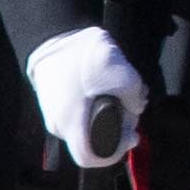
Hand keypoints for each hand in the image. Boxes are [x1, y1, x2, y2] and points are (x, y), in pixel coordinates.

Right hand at [28, 25, 148, 169]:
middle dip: (120, 128)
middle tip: (134, 109)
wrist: (53, 33)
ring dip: (113, 113)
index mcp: (70, 123)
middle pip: (94, 140)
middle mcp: (59, 123)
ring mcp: (56, 112)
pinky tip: (112, 86)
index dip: (114, 154)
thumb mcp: (120, 74)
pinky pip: (82, 110)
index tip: (131, 137)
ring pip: (90, 123)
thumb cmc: (82, 56)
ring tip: (126, 92)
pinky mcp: (58, 99)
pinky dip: (100, 103)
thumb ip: (134, 97)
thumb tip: (137, 108)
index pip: (89, 157)